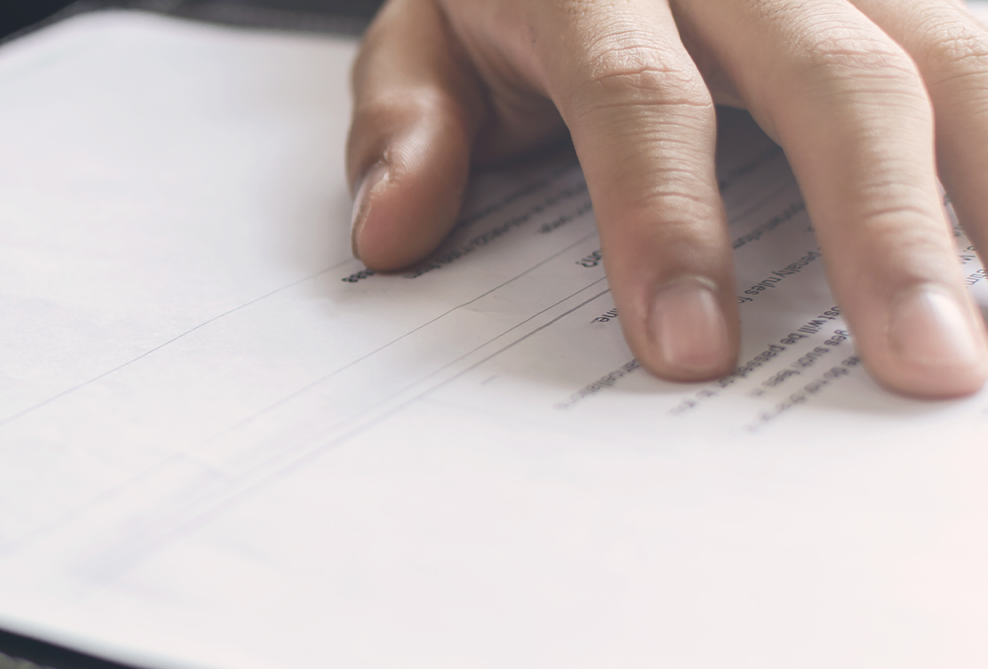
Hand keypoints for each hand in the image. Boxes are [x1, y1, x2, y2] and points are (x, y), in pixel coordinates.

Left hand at [347, 0, 987, 397]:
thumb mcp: (428, 33)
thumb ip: (405, 120)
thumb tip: (392, 230)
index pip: (637, 98)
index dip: (664, 222)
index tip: (688, 348)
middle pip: (830, 77)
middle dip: (882, 226)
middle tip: (922, 364)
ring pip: (944, 49)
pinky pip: (980, 40)